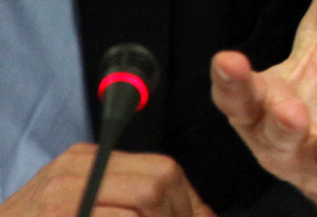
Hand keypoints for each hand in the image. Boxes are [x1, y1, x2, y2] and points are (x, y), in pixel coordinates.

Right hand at [0, 145, 212, 216]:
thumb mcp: (85, 205)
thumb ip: (131, 202)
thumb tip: (203, 216)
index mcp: (91, 159)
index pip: (164, 169)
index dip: (188, 203)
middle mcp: (79, 165)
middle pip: (159, 181)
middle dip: (177, 215)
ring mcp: (64, 189)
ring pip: (144, 199)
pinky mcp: (58, 210)